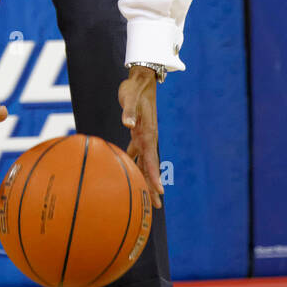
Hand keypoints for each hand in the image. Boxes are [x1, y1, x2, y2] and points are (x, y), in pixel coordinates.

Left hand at [118, 66, 163, 208]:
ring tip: (146, 197)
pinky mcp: (137, 133)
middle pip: (150, 167)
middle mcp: (148, 138)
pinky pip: (136, 153)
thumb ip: (128, 111)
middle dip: (153, 186)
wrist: (141, 79)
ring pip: (144, 162)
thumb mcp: (130, 98)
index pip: (151, 159)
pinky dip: (134, 164)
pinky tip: (129, 174)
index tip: (160, 192)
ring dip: (145, 179)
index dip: (154, 176)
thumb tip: (127, 124)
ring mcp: (143, 136)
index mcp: (147, 133)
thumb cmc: (135, 88)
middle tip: (156, 206)